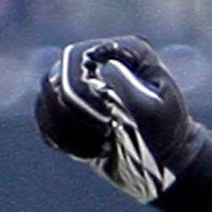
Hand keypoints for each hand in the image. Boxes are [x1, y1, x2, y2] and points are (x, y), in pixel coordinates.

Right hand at [35, 37, 209, 205]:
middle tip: (105, 132)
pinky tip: (89, 150)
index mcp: (124, 51)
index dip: (79, 90)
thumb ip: (128, 87)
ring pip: (45, 99)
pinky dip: (60, 139)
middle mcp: (99, 60)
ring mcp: (81, 84)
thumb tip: (101, 70)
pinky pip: (45, 121)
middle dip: (73, 114)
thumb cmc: (167, 132)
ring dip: (66, 129)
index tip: (105, 119)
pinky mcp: (70, 110)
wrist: (167, 159)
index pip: (77, 58)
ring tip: (100, 141)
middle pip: (55, 78)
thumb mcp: (154, 111)